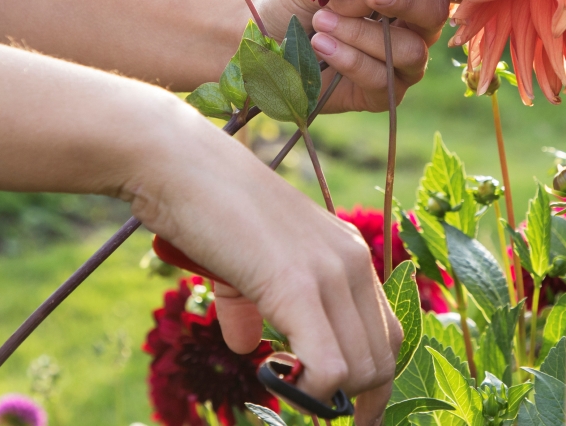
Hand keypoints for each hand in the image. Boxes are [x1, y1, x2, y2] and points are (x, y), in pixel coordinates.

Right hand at [131, 108, 401, 424]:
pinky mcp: (297, 286)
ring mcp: (329, 272)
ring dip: (330, 401)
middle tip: (316, 417)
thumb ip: (251, 306)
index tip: (337, 408)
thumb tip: (248, 348)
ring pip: (363, 369)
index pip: (386, 336)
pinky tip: (279, 384)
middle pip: (383, 359)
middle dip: (357, 403)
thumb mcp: (241, 264)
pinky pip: (329, 366)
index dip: (369, 382)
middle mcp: (351, 262)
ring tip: (289, 399)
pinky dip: (312, 393)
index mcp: (346, 254)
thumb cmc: (204, 208)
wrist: (179, 164)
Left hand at [257, 0, 467, 112]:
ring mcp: (400, 65)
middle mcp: (413, 28)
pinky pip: (383, 81)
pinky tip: (323, 45)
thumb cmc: (298, 2)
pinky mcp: (380, 96)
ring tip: (321, 22)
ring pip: (410, 51)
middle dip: (406, 1)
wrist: (266, 37)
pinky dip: (352, 61)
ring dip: (364, 34)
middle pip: (436, 14)